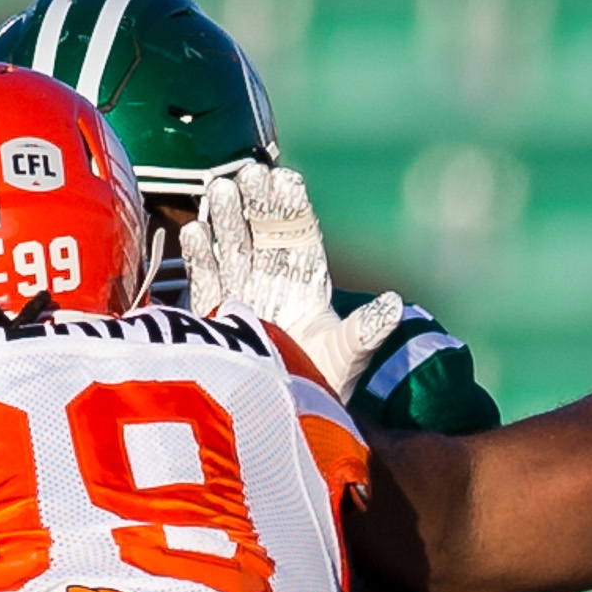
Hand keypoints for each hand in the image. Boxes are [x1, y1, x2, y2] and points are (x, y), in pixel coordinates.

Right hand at [178, 161, 402, 398]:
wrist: (282, 419)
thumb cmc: (321, 387)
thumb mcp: (346, 357)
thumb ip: (366, 330)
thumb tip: (394, 305)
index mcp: (307, 283)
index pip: (301, 235)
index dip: (293, 207)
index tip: (286, 178)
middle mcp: (273, 281)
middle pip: (263, 232)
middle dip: (255, 203)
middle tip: (248, 172)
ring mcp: (241, 293)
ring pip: (232, 247)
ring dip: (226, 219)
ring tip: (219, 189)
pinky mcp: (215, 312)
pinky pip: (206, 278)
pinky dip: (201, 257)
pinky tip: (197, 232)